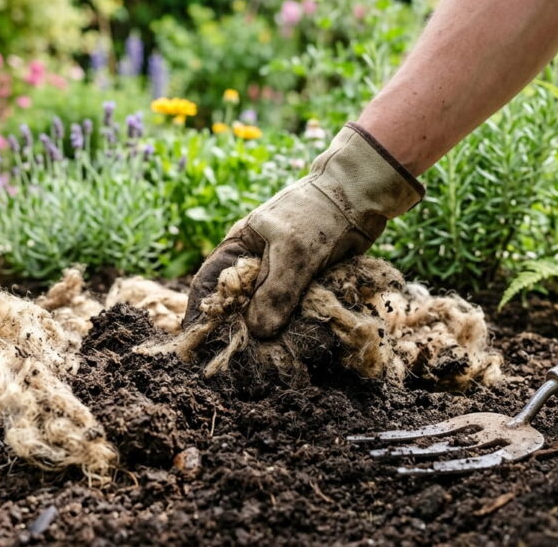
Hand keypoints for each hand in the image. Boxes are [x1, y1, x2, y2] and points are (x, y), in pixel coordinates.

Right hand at [183, 122, 423, 337]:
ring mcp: (280, 273)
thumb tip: (258, 332)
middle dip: (235, 329)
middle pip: (236, 302)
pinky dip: (289, 325)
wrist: (360, 197)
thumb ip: (276, 292)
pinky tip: (290, 343)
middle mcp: (255, 263)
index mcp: (239, 247)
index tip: (197, 344)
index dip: (201, 313)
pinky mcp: (304, 283)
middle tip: (235, 359)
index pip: (209, 284)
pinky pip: (290, 310)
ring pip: (265, 309)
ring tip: (262, 360)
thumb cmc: (318, 215)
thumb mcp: (294, 253)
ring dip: (265, 331)